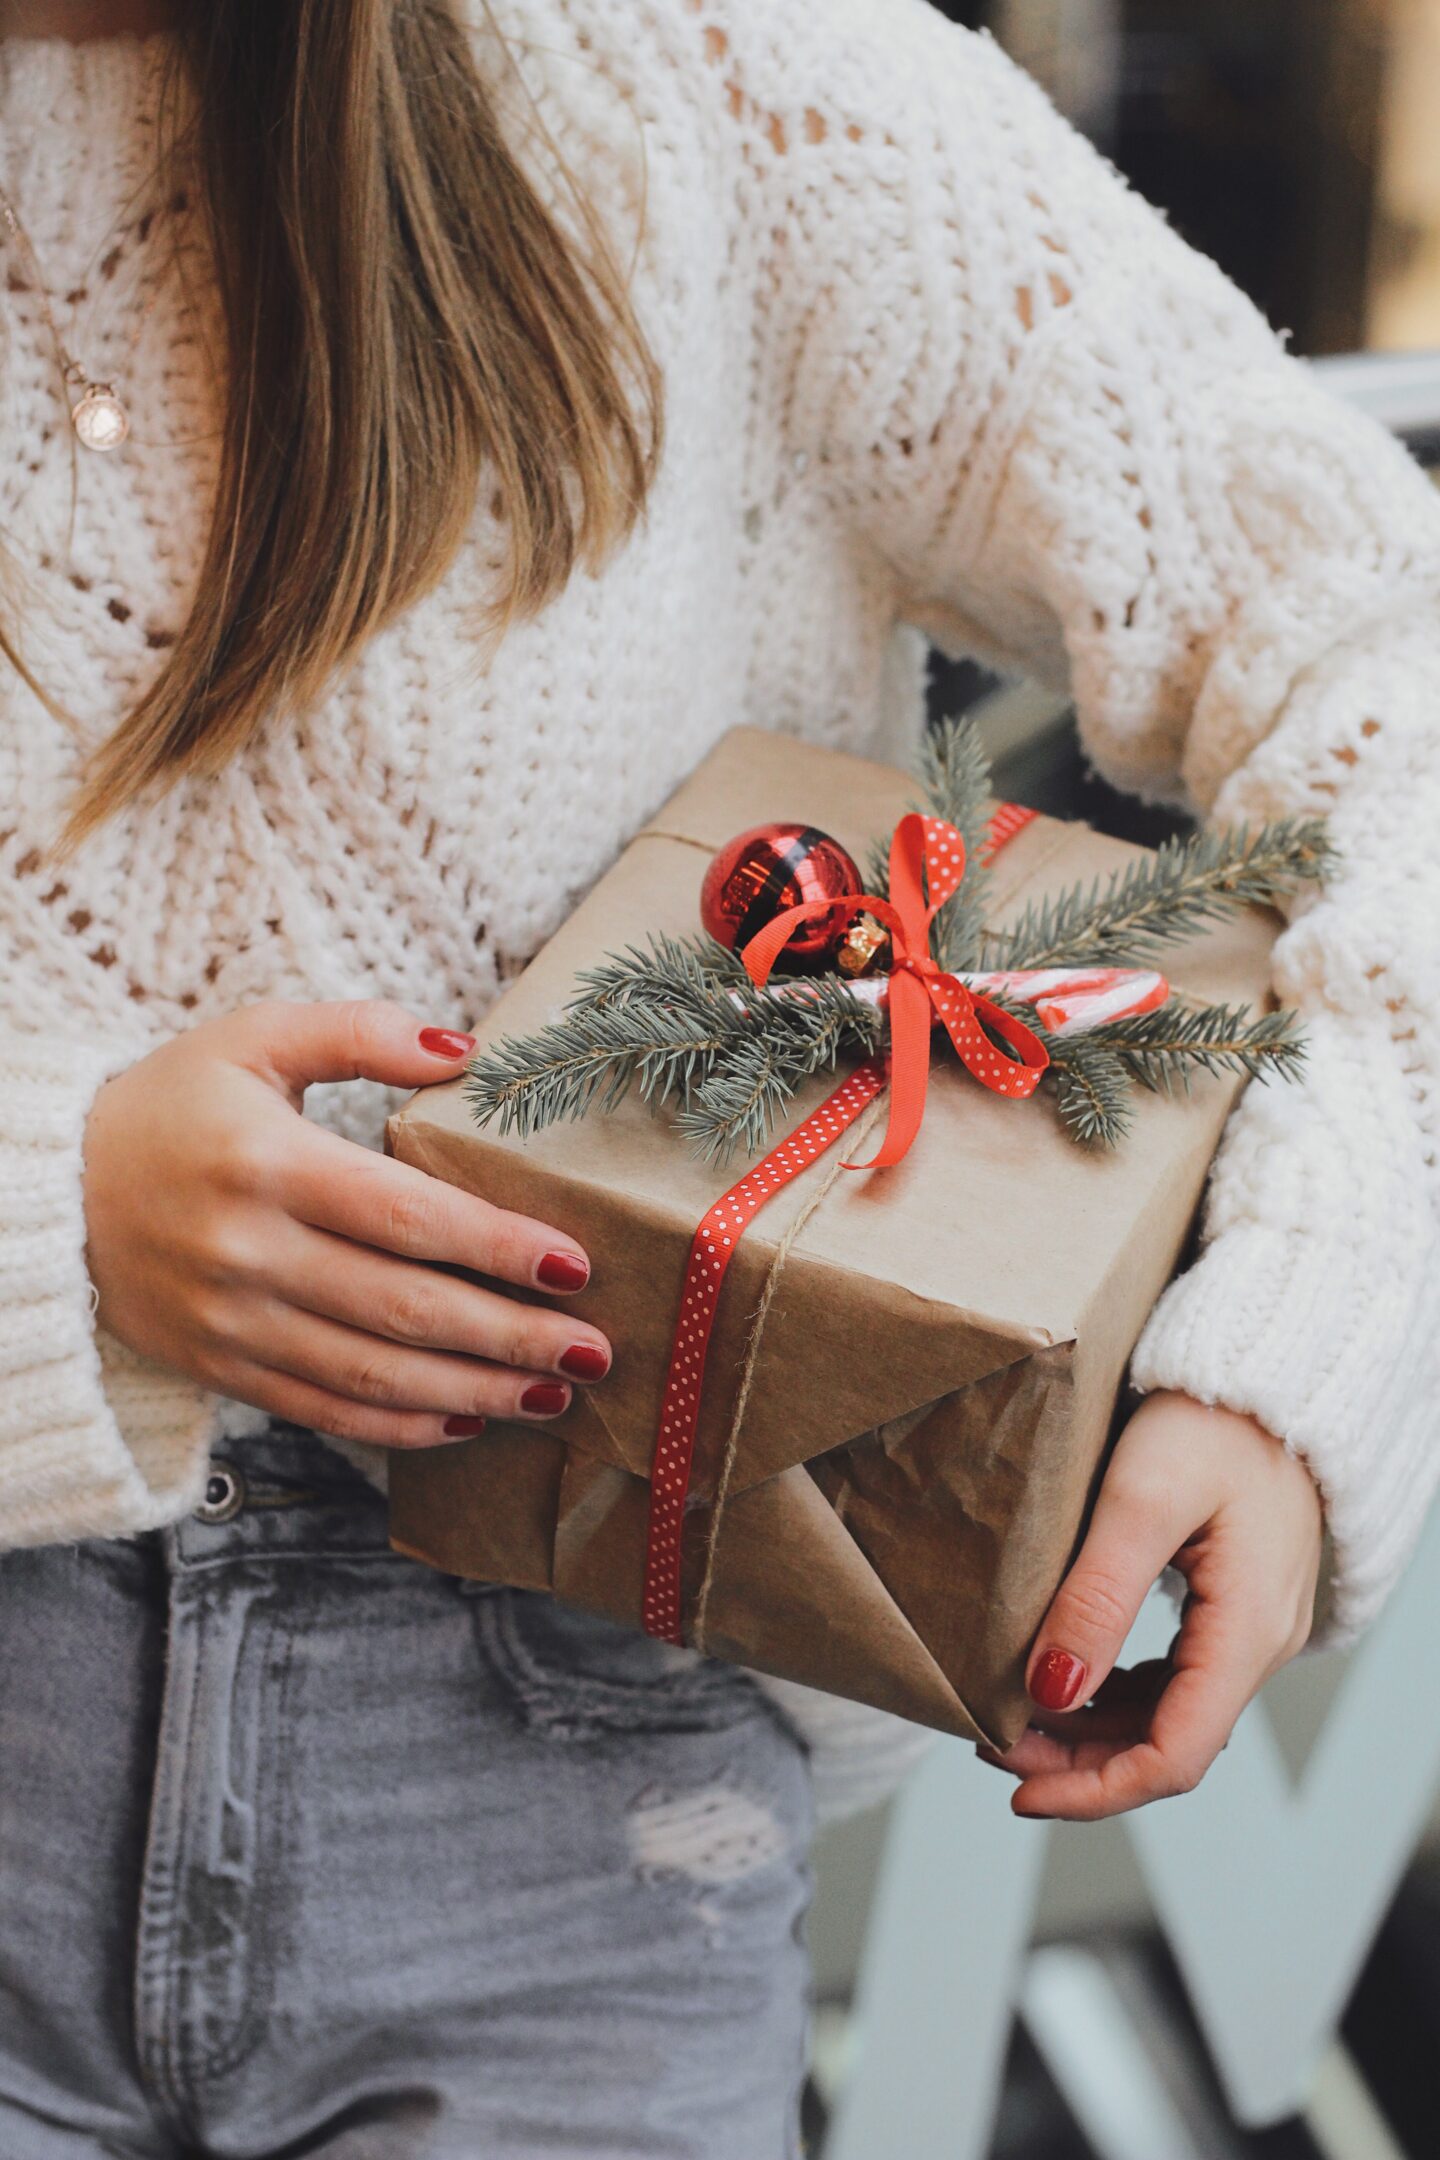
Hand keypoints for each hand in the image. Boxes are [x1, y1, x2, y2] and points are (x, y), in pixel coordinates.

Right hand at [82, 1000, 609, 1446]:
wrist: (48, 1193)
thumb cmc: (169, 1105)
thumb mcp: (252, 1039)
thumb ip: (359, 1034)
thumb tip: (464, 1049)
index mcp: (270, 1164)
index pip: (407, 1215)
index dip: (495, 1245)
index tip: (574, 1264)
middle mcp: (252, 1253)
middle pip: (405, 1306)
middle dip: (510, 1334)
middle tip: (595, 1348)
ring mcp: (235, 1322)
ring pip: (375, 1372)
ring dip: (476, 1390)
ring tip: (556, 1392)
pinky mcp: (223, 1368)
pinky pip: (326, 1410)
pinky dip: (402, 1425)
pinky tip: (470, 1419)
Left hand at [977, 1388, 1323, 1818]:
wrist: (1264, 1369)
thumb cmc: (1211, 1420)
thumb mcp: (1141, 1499)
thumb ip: (1097, 1598)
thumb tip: (1051, 1694)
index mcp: (1246, 1631)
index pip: (1176, 1754)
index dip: (1096, 1790)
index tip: (1019, 1790)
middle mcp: (1257, 1642)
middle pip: (1167, 1743)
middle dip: (1077, 1762)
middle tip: (992, 1745)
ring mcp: (1248, 1623)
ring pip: (1168, 1713)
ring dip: (1091, 1730)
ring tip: (1013, 1720)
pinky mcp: (1230, 1598)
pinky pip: (1173, 1675)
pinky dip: (1114, 1691)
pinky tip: (1065, 1678)